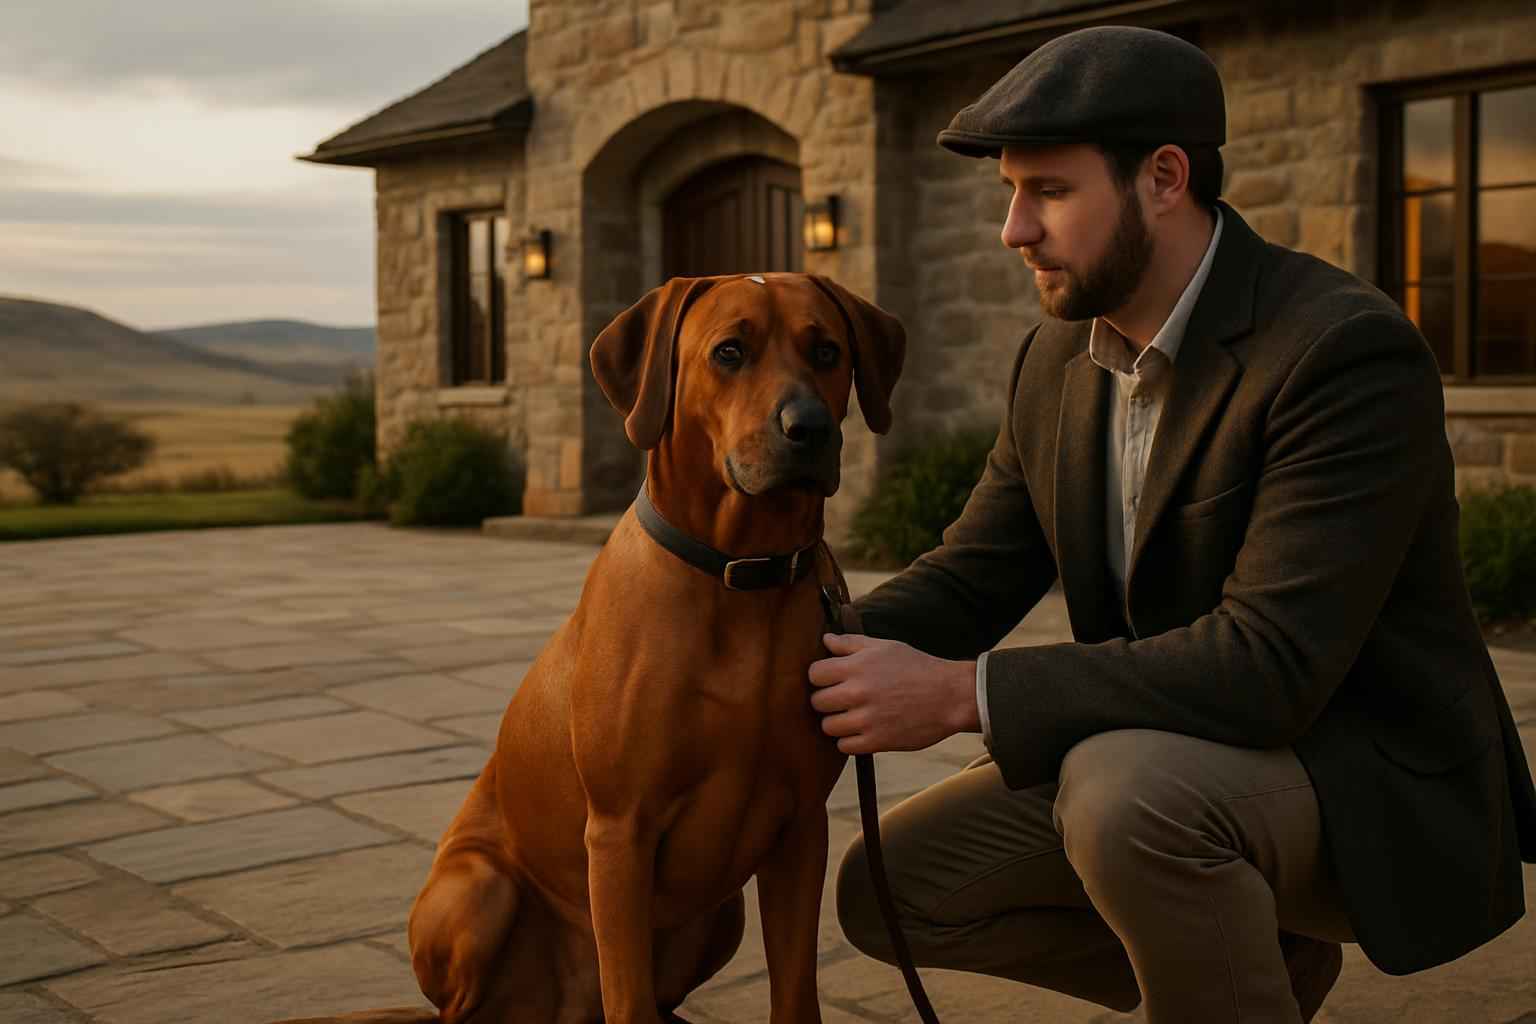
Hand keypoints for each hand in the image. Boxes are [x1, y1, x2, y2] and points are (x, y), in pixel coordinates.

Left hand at [807, 633, 979, 754]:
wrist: (950, 696)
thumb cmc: (917, 668)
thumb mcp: (885, 647)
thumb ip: (851, 643)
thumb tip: (826, 639)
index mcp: (857, 666)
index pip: (814, 674)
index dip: (820, 677)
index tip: (831, 680)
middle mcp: (858, 692)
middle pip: (817, 702)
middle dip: (827, 700)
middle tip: (843, 700)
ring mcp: (867, 719)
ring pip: (828, 726)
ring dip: (837, 722)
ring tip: (853, 716)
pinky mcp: (877, 741)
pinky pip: (844, 746)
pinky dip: (850, 741)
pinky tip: (863, 730)